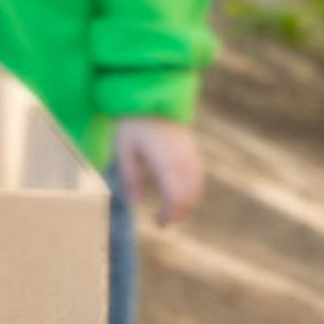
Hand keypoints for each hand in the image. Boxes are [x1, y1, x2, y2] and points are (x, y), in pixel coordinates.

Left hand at [109, 117, 205, 231]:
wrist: (151, 99)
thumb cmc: (132, 126)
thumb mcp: (123, 151)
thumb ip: (129, 178)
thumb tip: (134, 204)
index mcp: (165, 163)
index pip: (175, 198)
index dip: (170, 215)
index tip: (159, 225)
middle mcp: (183, 162)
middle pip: (189, 197)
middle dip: (179, 214)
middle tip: (164, 224)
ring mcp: (191, 156)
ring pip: (197, 188)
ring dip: (188, 204)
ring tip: (172, 214)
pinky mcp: (193, 151)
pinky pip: (199, 177)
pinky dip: (194, 191)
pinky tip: (183, 197)